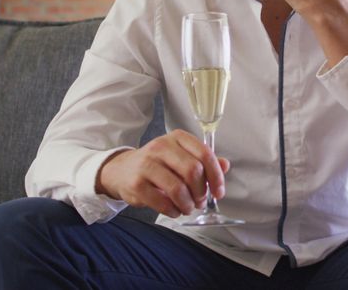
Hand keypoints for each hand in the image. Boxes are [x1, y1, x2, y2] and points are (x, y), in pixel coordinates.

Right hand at [96, 129, 229, 217]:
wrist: (122, 170)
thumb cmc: (157, 165)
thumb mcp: (180, 157)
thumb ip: (203, 161)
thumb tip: (225, 165)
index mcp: (177, 138)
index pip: (204, 154)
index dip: (216, 176)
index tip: (219, 192)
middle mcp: (161, 147)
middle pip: (193, 171)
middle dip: (201, 192)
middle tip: (200, 202)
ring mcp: (147, 164)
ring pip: (178, 188)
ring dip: (187, 204)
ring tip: (187, 208)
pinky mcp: (136, 183)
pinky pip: (162, 202)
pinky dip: (173, 211)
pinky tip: (174, 210)